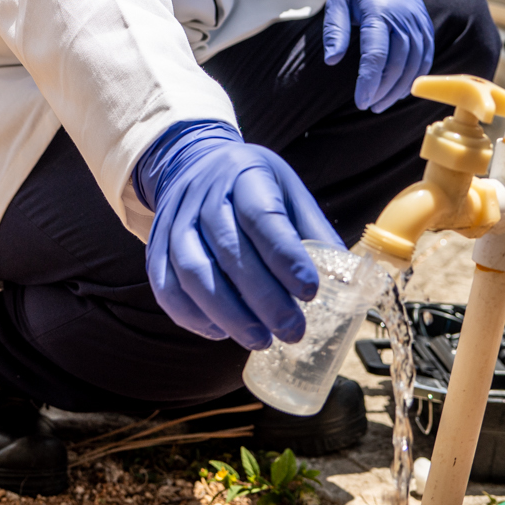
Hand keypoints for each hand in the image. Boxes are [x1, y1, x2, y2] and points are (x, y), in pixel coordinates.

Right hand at [135, 121, 343, 348]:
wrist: (193, 164)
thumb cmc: (251, 186)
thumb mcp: (289, 192)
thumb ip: (313, 232)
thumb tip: (348, 280)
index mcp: (244, 176)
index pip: (262, 218)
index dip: (286, 257)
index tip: (311, 291)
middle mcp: (204, 196)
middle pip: (229, 251)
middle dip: (263, 298)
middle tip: (293, 331)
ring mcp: (174, 222)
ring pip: (194, 272)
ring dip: (228, 313)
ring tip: (260, 340)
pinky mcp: (155, 247)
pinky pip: (166, 287)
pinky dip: (192, 316)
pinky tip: (220, 332)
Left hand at [322, 0, 433, 110]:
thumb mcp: (337, 0)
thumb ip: (335, 30)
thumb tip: (332, 60)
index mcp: (379, 11)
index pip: (376, 54)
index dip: (369, 81)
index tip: (360, 100)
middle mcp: (403, 19)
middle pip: (398, 64)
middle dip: (383, 90)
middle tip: (368, 105)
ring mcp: (418, 23)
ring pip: (414, 64)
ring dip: (398, 88)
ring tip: (381, 103)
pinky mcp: (425, 26)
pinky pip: (425, 57)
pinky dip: (414, 76)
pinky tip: (399, 89)